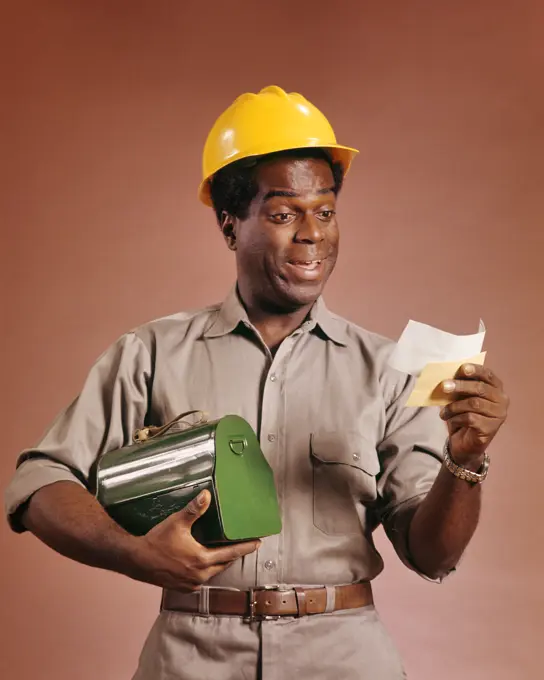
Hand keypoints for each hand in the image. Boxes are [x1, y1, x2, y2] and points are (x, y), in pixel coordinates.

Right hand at [129, 490, 259, 591]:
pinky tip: (204, 563)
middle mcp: (200, 575)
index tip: (258, 543)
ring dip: (219, 563)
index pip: (231, 553)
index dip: (246, 547)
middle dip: (233, 555)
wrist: (136, 560)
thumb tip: (207, 495)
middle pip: (224, 564)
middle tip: (242, 545)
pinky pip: (201, 579)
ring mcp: (191, 583)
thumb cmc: (156, 541)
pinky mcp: (182, 587)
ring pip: (213, 572)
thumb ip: (194, 509)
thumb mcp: (177, 522)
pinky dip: (206, 570)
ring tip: (225, 552)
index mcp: (202, 560)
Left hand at [438, 363, 508, 468]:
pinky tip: (450, 420)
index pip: (488, 375)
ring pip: (474, 404)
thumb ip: (459, 387)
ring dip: (454, 406)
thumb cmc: (463, 416)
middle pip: (480, 389)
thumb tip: (446, 378)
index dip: (475, 370)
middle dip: (460, 386)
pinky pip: (470, 418)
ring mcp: (498, 416)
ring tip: (444, 412)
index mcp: (496, 388)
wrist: (464, 443)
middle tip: (443, 386)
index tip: (462, 368)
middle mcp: (501, 401)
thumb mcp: (461, 398)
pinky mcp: (491, 429)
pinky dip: (456, 418)